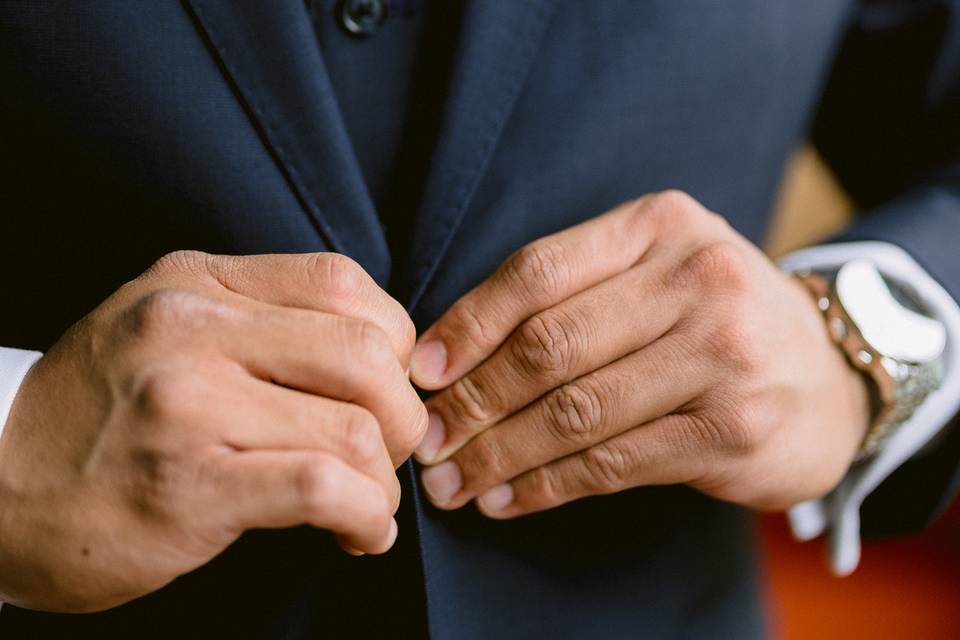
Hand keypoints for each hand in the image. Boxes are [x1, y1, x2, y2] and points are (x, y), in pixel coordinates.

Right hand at [0, 251, 426, 611]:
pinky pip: (323, 488)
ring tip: (369, 501)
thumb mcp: (170, 328)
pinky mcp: (188, 485)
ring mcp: (187, 404)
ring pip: (356, 428)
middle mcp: (191, 329)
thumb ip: (263, 320)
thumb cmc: (104, 414)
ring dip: (386, 479)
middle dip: (406, 416)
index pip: (344, 283)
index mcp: (198, 282)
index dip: (393, 343)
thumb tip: (382, 355)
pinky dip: (367, 516)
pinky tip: (360, 533)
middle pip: (368, 355)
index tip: (385, 391)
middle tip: (388, 453)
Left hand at [410, 191, 869, 518]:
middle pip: (550, 344)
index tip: (420, 371)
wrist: (829, 375)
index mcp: (661, 226)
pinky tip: (508, 499)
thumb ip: (569, 295)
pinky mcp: (734, 428)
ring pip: (576, 411)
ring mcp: (724, 355)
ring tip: (452, 481)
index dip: (468, 324)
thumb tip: (448, 356)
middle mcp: (699, 279)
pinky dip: (548, 486)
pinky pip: (613, 462)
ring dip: (499, 453)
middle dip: (473, 400)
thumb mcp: (655, 273)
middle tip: (427, 440)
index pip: (538, 271)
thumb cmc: (714, 319)